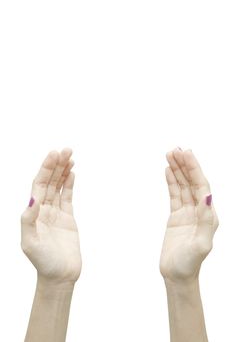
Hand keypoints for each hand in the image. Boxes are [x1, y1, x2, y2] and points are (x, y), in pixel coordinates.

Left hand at [21, 148, 81, 283]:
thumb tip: (32, 199)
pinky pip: (68, 197)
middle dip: (57, 165)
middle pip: (50, 182)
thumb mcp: (30, 243)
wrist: (60, 276)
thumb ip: (28, 220)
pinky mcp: (68, 218)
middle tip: (66, 149)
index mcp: (34, 213)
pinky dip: (69, 184)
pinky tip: (72, 173)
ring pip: (59, 187)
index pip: (39, 185)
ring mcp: (56, 213)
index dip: (46, 169)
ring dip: (64, 171)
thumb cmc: (44, 262)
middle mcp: (44, 209)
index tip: (54, 155)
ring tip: (70, 156)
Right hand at [160, 148, 218, 281]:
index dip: (193, 168)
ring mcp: (187, 212)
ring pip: (182, 186)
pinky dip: (171, 182)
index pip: (201, 185)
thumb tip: (207, 196)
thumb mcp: (201, 244)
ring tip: (170, 155)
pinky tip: (168, 171)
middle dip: (185, 165)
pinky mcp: (176, 216)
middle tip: (175, 149)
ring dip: (177, 170)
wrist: (177, 275)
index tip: (185, 154)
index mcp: (208, 214)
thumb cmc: (189, 264)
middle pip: (192, 182)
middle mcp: (199, 210)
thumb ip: (206, 220)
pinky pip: (174, 194)